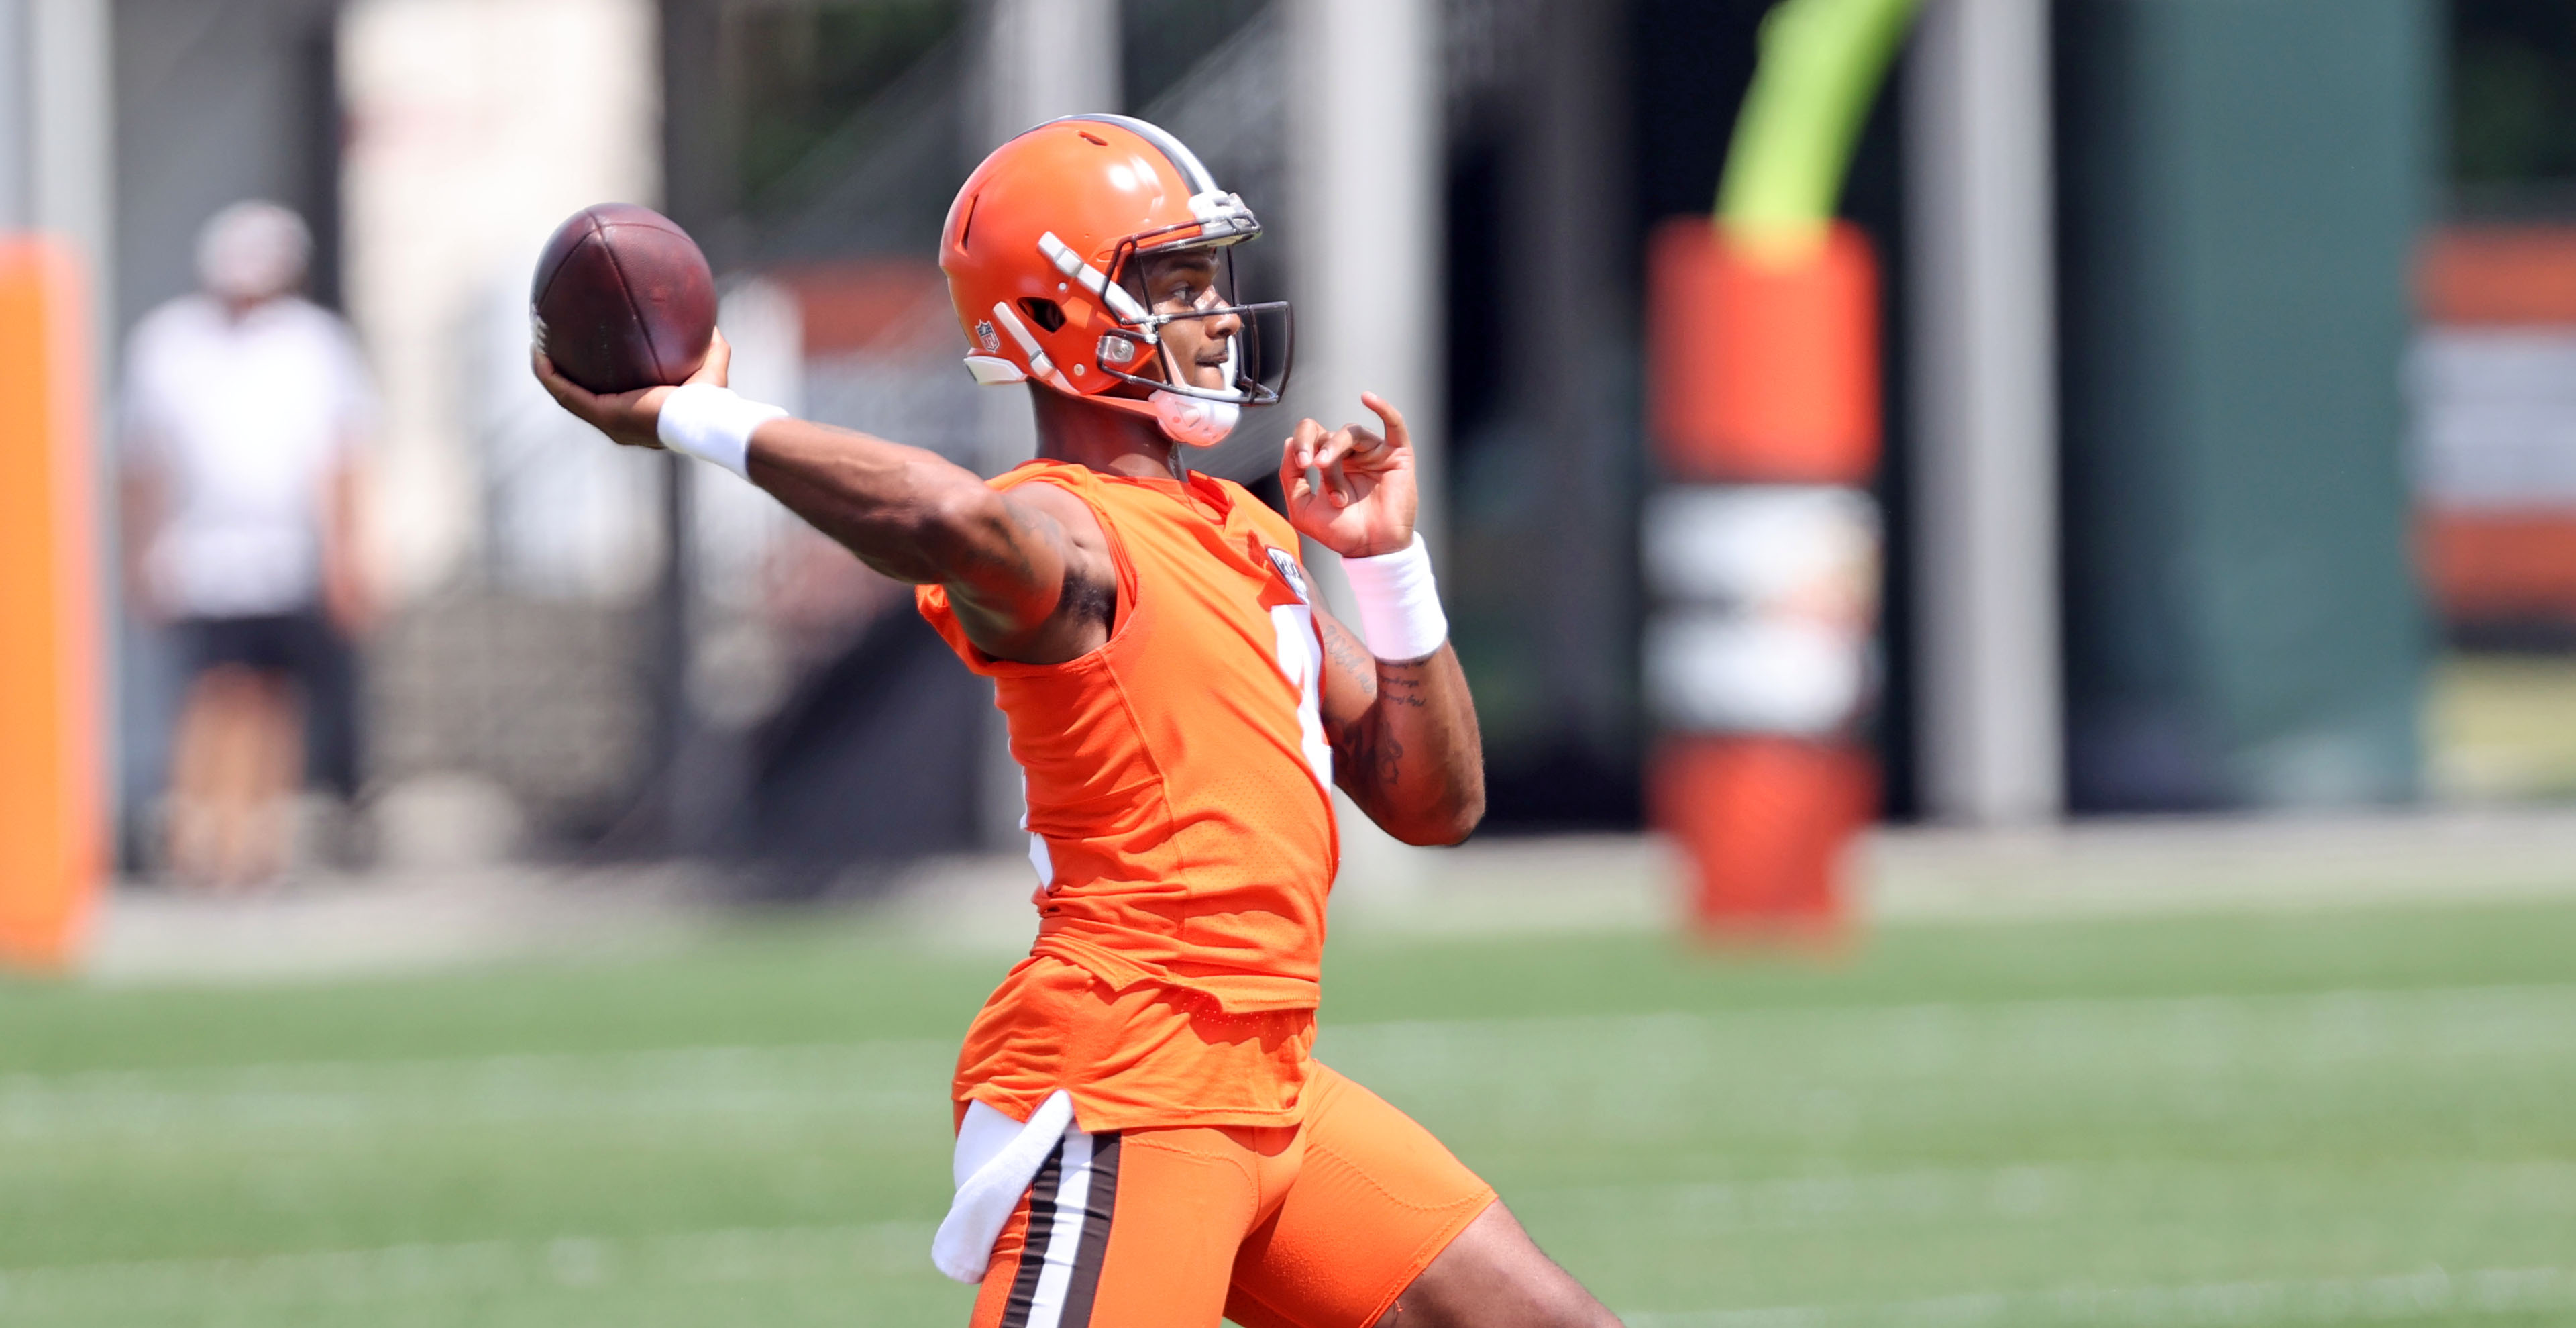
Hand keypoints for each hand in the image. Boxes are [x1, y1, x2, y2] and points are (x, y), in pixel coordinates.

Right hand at [532, 328, 731, 448]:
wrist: (703, 420)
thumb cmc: (711, 402)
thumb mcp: (711, 368)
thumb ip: (710, 347)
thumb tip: (710, 323)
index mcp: (636, 413)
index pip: (606, 395)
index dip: (590, 376)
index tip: (582, 353)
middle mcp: (617, 421)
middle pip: (579, 395)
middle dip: (562, 372)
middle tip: (553, 344)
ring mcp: (607, 421)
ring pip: (566, 394)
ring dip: (548, 370)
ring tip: (538, 343)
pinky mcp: (602, 415)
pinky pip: (565, 392)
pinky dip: (549, 374)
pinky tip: (539, 352)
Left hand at [1279, 391, 1416, 558]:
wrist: (1370, 549)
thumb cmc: (1341, 532)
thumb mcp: (1302, 509)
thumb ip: (1289, 477)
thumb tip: (1288, 442)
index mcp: (1328, 462)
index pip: (1311, 435)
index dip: (1301, 442)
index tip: (1301, 464)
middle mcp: (1350, 454)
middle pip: (1329, 433)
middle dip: (1319, 448)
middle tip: (1314, 465)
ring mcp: (1374, 453)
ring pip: (1352, 432)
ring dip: (1337, 449)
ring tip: (1330, 473)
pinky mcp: (1397, 455)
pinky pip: (1393, 424)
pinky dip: (1383, 408)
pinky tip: (1368, 398)